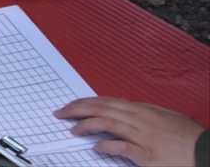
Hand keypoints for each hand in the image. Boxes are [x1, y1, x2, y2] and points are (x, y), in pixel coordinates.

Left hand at [55, 97, 206, 166]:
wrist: (205, 151)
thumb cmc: (187, 136)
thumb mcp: (165, 117)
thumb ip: (143, 113)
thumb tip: (124, 111)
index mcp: (142, 110)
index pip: (107, 102)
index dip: (85, 102)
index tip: (70, 105)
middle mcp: (140, 119)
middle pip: (102, 109)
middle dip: (78, 109)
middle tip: (60, 113)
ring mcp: (143, 136)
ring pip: (108, 123)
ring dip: (87, 126)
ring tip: (74, 130)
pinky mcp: (147, 154)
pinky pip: (122, 147)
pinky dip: (107, 145)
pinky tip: (96, 147)